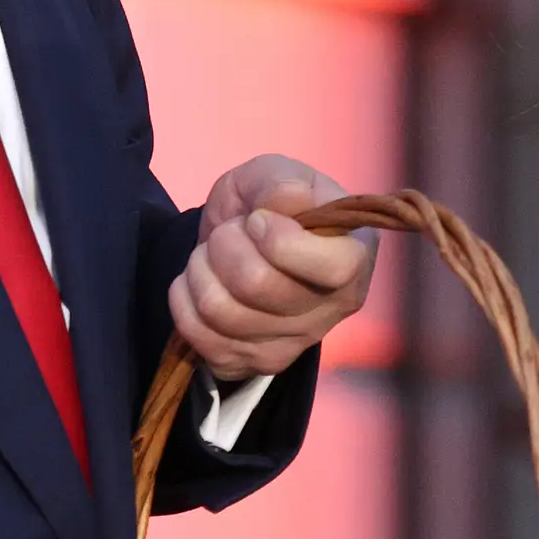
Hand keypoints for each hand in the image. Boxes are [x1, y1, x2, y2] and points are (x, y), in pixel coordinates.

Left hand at [171, 155, 376, 380]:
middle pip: (258, 285)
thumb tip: (288, 198)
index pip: (335, 268)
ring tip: (211, 256)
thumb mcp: (275, 175)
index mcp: (355, 258)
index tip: (258, 220)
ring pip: (220, 310)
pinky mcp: (249, 364)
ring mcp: (290, 344)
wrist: (240, 247)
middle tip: (229, 232)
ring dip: (200, 269)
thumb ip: (281, 181)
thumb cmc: (268, 208)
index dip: (283, 242)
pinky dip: (184, 298)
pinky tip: (200, 284)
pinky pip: (197, 335)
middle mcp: (332, 310)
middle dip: (225, 244)